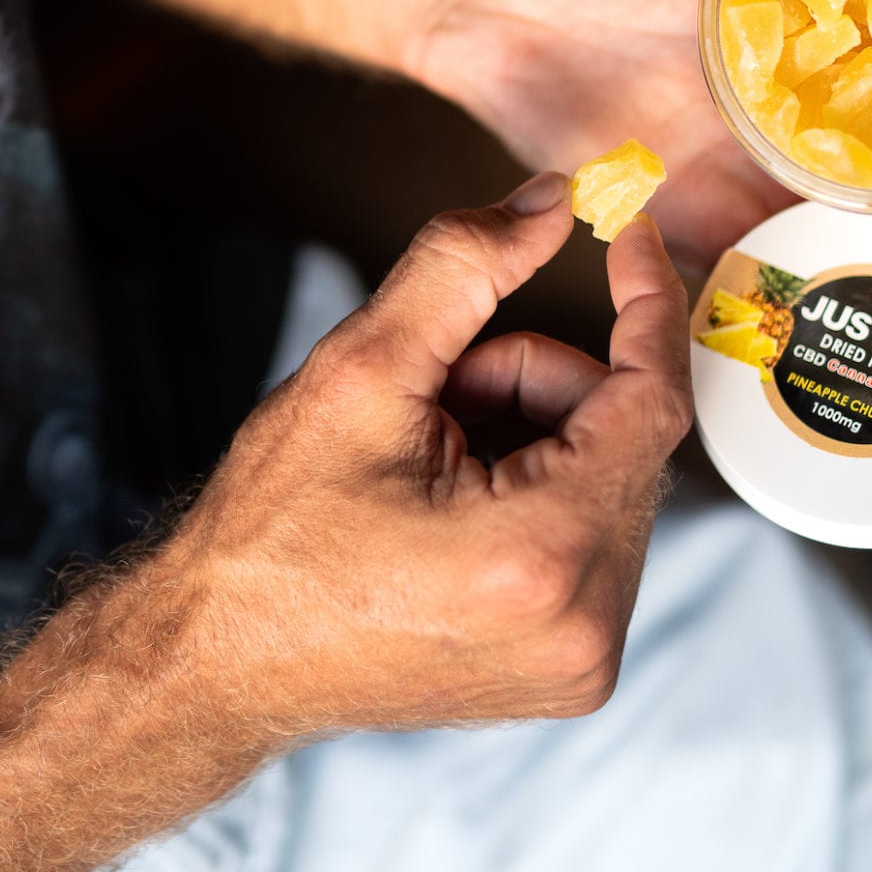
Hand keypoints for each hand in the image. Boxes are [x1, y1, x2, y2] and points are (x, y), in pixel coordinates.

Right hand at [168, 174, 690, 735]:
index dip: (643, 302)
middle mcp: (585, 627)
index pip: (652, 400)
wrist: (219, 658)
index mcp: (542, 556)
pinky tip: (450, 499)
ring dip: (537, 435)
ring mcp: (581, 661)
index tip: (624, 233)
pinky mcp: (569, 670)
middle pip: (628, 439)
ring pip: (612, 483)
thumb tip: (552, 201)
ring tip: (428, 453)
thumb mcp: (359, 372)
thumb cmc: (273, 530)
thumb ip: (463, 267)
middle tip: (441, 387)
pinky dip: (539, 490)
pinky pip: (595, 538)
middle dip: (540, 383)